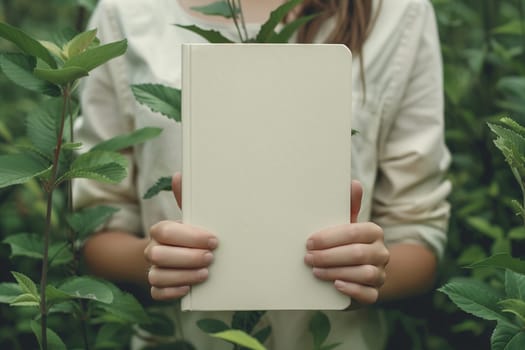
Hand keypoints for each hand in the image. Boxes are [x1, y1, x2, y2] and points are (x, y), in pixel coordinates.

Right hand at [144, 173, 217, 299]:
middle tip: (210, 257)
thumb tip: (179, 175)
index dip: (190, 237)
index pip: (165, 231)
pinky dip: (172, 292)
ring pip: (157, 276)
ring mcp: (152, 269)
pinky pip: (156, 293)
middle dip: (187, 257)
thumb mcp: (187, 216)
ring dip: (183, 275)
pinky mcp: (156, 287)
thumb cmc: (186, 233)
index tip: (213, 240)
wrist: (173, 254)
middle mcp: (152, 250)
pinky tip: (189, 289)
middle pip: (159, 255)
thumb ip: (185, 199)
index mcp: (160, 230)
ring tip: (205, 273)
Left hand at [304, 180, 388, 304]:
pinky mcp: (375, 293)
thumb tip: (353, 183)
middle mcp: (381, 252)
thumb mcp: (346, 225)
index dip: (330, 238)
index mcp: (374, 232)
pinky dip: (352, 289)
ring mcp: (381, 273)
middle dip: (329, 256)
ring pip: (364, 274)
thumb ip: (348, 206)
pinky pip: (369, 294)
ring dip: (336, 272)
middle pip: (357, 253)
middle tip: (308, 257)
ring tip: (316, 271)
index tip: (310, 241)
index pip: (354, 232)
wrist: (358, 271)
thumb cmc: (346, 244)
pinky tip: (336, 285)